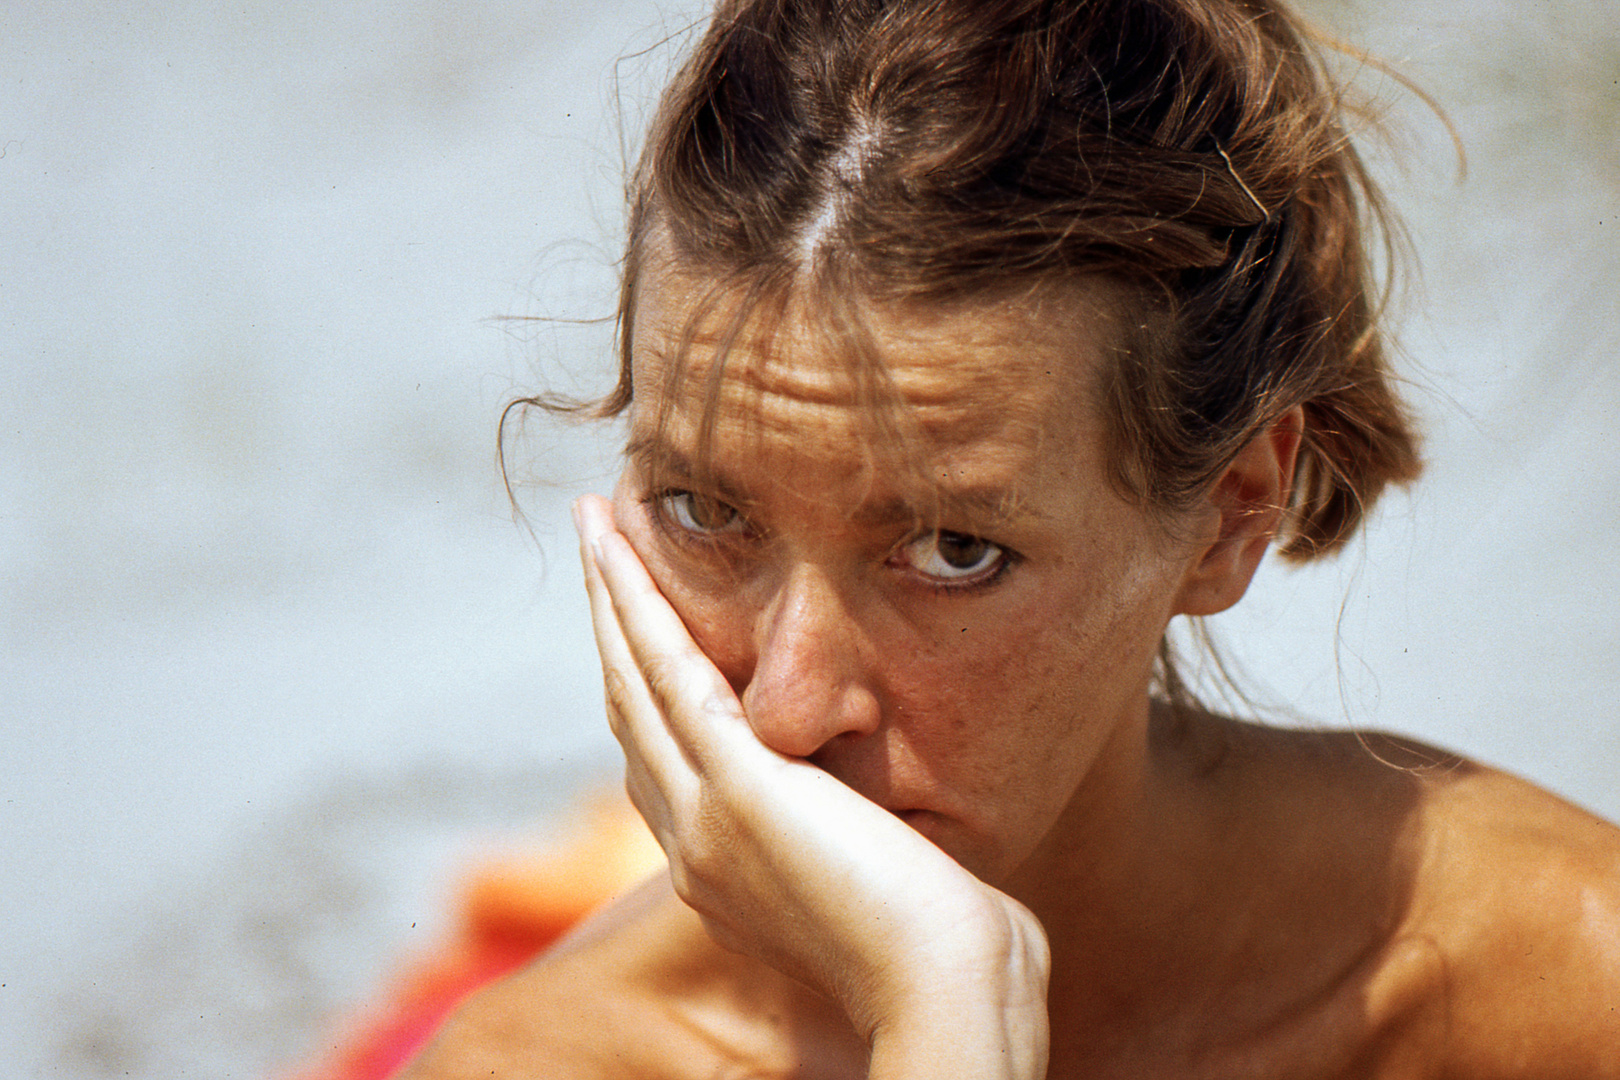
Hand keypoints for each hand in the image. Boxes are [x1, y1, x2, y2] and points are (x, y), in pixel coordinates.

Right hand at [574, 494, 1049, 1078]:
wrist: (951, 992)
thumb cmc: (951, 952)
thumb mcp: (884, 884)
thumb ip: (856, 838)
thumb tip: (877, 807)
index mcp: (725, 871)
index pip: (665, 761)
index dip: (645, 684)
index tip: (643, 625)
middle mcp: (694, 846)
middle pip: (633, 714)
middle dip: (612, 627)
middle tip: (598, 548)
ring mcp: (707, 819)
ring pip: (635, 682)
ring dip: (610, 598)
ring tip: (595, 527)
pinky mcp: (738, 789)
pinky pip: (666, 674)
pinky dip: (634, 605)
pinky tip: (615, 548)